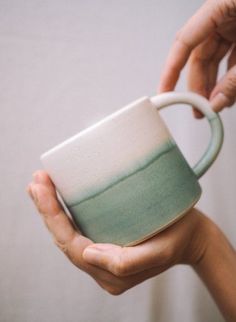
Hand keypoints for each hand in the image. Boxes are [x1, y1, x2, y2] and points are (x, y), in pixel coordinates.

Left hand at [27, 170, 208, 294]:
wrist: (192, 236)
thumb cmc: (178, 238)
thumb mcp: (160, 251)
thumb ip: (128, 262)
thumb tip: (89, 255)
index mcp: (110, 273)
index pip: (71, 246)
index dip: (53, 218)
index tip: (42, 189)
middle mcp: (101, 266)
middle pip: (64, 239)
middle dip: (46, 210)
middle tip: (37, 181)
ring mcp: (102, 253)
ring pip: (68, 233)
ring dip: (50, 209)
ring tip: (39, 185)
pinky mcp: (107, 239)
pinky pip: (78, 228)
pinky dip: (64, 211)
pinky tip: (57, 195)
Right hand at [159, 0, 235, 116]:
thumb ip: (235, 77)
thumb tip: (216, 103)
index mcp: (220, 6)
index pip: (184, 42)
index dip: (171, 69)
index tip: (165, 92)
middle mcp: (223, 15)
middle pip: (200, 56)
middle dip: (198, 85)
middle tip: (198, 108)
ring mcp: (234, 24)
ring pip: (215, 60)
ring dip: (214, 84)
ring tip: (214, 106)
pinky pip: (230, 58)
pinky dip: (228, 76)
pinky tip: (227, 93)